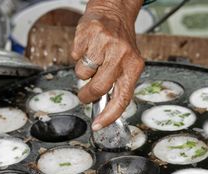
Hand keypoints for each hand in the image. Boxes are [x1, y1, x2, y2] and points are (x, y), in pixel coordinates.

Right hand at [71, 0, 144, 130]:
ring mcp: (103, 44)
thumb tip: (102, 109)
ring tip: (93, 60)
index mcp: (133, 66)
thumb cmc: (120, 43)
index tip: (98, 125)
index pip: (122, 98)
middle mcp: (120, 55)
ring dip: (84, 72)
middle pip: (98, 88)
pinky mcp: (87, 35)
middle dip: (88, 95)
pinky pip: (74, 58)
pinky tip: (88, 48)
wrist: (113, 13)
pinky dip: (78, 56)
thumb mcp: (128, 64)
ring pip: (83, 74)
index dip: (109, 115)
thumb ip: (118, 85)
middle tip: (85, 94)